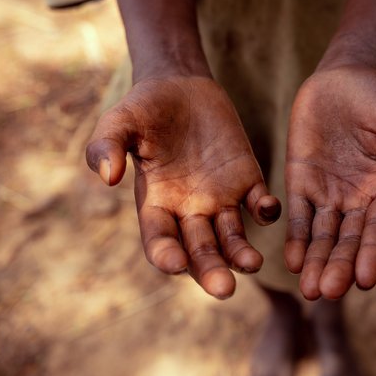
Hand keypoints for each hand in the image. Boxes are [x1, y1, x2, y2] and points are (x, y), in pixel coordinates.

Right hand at [86, 76, 280, 298]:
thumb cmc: (143, 108)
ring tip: (253, 264)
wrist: (180, 86)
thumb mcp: (119, 121)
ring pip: (232, 237)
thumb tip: (106, 177)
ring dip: (242, 254)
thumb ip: (107, 146)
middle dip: (211, 270)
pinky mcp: (246, 180)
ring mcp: (220, 199)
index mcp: (155, 204)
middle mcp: (189, 210)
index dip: (166, 255)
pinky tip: (268, 208)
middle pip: (201, 250)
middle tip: (224, 289)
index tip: (175, 264)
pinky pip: (259, 204)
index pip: (159, 240)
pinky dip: (266, 210)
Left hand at [285, 65, 375, 299]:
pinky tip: (292, 261)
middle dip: (339, 265)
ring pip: (323, 235)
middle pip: (349, 239)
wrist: (342, 75)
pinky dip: (296, 239)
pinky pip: (298, 216)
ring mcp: (329, 193)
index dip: (372, 253)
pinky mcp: (301, 183)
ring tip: (309, 289)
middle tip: (328, 291)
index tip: (365, 280)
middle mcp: (359, 199)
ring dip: (317, 261)